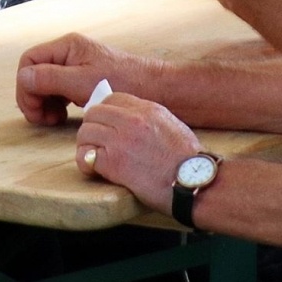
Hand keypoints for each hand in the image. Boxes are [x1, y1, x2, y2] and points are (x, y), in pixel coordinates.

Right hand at [16, 32, 159, 125]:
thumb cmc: (123, 81)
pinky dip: (55, 104)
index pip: (28, 61)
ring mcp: (76, 67)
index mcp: (67, 46)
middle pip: (34, 73)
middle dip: (33, 97)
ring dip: (44, 103)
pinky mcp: (83, 81)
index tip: (35, 108)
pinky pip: (58, 91)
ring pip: (45, 84)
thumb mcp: (82, 81)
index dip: (25, 86)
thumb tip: (23, 78)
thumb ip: (50, 78)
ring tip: (54, 119)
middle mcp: (69, 53)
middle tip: (43, 119)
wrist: (155, 89)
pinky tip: (64, 116)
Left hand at [75, 93, 200, 215]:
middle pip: (93, 113)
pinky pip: (86, 156)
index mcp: (147, 109)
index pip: (110, 98)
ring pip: (85, 133)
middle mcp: (132, 120)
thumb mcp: (172, 126)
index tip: (105, 126)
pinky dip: (86, 164)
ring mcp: (121, 139)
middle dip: (92, 128)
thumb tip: (129, 119)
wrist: (196, 183)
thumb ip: (148, 119)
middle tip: (96, 143)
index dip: (104, 112)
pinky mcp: (114, 162)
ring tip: (95, 158)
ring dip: (87, 146)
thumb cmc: (189, 161)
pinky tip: (95, 170)